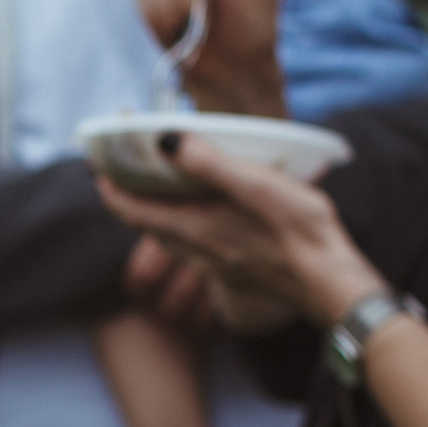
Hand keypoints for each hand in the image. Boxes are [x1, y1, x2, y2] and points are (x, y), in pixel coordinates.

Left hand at [97, 135, 383, 326]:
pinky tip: (203, 218)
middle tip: (121, 172)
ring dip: (154, 214)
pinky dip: (183, 227)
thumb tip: (165, 142)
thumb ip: (210, 164)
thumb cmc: (299, 232)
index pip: (133, 211)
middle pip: (146, 224)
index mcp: (195, 227)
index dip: (110, 190)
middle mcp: (197, 250)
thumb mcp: (256, 186)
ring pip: (169, 237)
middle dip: (128, 198)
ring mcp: (215, 264)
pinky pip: (194, 247)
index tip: (97, 169)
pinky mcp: (235, 271)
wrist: (330, 284)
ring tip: (156, 189)